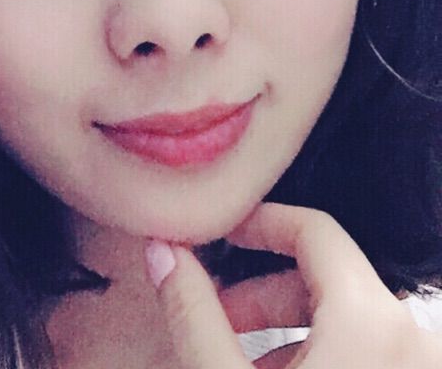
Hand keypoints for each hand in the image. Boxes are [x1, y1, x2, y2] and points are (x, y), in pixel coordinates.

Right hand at [144, 203, 441, 367]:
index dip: (258, 223)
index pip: (313, 228)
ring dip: (283, 326)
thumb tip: (163, 253)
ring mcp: (413, 363)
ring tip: (240, 358)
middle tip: (215, 312)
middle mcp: (410, 337)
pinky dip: (318, 353)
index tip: (221, 233)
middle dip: (258, 289)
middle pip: (323, 273)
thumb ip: (192, 312)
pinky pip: (362, 349)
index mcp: (372, 321)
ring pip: (341, 315)